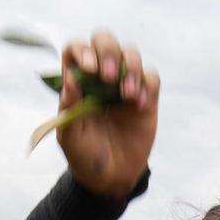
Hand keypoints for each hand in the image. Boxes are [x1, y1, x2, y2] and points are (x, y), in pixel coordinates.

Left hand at [57, 30, 158, 198]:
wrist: (110, 178)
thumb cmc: (84, 156)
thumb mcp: (69, 136)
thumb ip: (68, 107)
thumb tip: (71, 78)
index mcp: (77, 82)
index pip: (76, 49)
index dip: (83, 51)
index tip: (90, 70)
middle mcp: (100, 77)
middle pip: (104, 40)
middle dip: (108, 50)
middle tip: (107, 76)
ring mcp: (124, 85)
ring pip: (131, 53)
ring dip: (130, 68)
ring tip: (125, 96)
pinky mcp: (145, 97)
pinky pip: (151, 77)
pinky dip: (146, 85)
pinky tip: (138, 107)